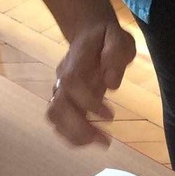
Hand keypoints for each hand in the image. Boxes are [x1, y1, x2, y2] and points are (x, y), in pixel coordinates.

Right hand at [47, 21, 135, 146]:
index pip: (71, 83)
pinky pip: (60, 122)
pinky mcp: (66, 101)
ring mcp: (62, 90)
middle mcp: (63, 78)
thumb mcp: (120, 38)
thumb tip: (111, 83)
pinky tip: (94, 140)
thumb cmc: (106, 37)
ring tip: (101, 142)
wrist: (89, 33)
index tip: (110, 116)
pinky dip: (74, 136)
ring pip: (54, 117)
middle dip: (79, 128)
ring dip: (75, 135)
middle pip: (57, 106)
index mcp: (76, 62)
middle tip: (105, 141)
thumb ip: (115, 53)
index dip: (87, 102)